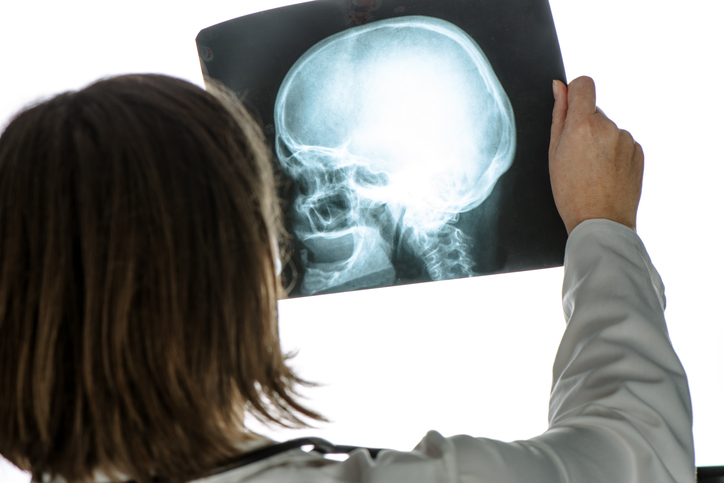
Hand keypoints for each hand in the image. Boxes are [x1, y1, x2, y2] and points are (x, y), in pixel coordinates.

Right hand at [549, 76, 643, 234]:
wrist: (600, 222)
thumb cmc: (570, 193)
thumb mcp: (554, 153)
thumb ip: (558, 115)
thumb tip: (559, 87)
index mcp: (582, 125)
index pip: (583, 84)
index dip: (575, 92)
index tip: (571, 107)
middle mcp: (608, 127)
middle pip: (594, 112)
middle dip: (584, 127)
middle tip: (576, 158)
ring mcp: (626, 139)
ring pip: (608, 129)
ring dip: (600, 142)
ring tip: (592, 171)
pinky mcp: (638, 151)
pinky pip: (621, 143)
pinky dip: (613, 154)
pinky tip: (605, 174)